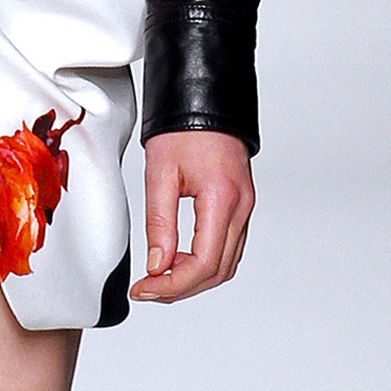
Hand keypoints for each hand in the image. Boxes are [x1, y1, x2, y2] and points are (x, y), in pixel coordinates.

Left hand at [130, 129, 253, 303]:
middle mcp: (241, 206)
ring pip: (226, 263)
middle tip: (148, 289)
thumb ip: (159, 224)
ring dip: (194, 278)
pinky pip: (229, 247)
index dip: (172, 285)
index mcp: (222, 198)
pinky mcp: (241, 205)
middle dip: (182, 288)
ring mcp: (245, 207)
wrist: (205, 101)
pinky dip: (205, 262)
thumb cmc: (184, 128)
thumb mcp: (160, 173)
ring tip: (160, 277)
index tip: (145, 288)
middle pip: (218, 271)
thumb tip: (157, 265)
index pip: (203, 263)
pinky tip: (179, 260)